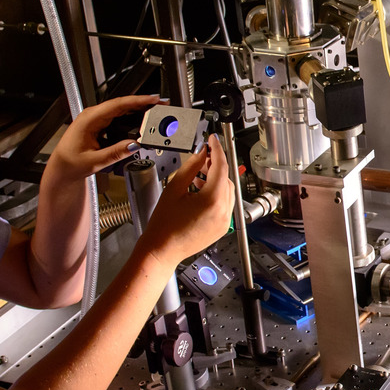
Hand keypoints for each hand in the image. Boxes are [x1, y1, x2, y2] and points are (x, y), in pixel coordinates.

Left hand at [47, 94, 158, 184]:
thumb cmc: (70, 163)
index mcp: (89, 119)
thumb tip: (134, 144)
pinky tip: (143, 120)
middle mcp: (93, 115)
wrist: (62, 169)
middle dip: (143, 104)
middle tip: (161, 105)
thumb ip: (115, 152)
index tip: (154, 99)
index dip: (138, 101)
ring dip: (139, 110)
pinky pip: (119, 116)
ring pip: (122, 110)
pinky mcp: (100, 124)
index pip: (117, 105)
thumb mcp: (94, 160)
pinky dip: (132, 117)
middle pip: (123, 104)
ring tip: (156, 112)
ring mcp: (96, 118)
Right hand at [141, 136, 233, 268]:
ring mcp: (225, 221)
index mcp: (212, 200)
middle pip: (226, 178)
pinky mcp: (223, 227)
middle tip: (202, 157)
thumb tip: (201, 153)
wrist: (162, 250)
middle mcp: (223, 211)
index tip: (213, 140)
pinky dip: (217, 195)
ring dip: (216, 180)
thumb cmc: (164, 226)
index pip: (221, 166)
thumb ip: (191, 167)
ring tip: (198, 176)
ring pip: (228, 191)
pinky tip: (201, 192)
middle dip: (215, 166)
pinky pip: (226, 205)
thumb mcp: (174, 189)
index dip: (216, 149)